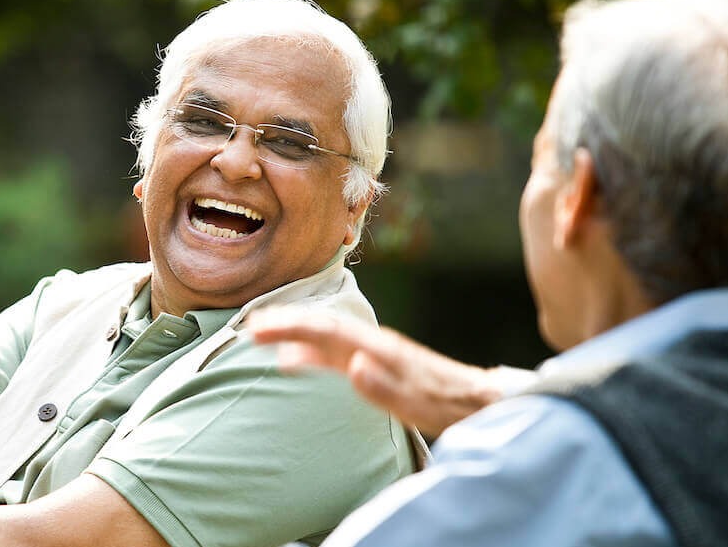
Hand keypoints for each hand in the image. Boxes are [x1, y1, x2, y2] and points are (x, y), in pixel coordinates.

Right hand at [247, 311, 502, 435]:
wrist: (477, 401)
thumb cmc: (448, 404)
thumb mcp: (419, 402)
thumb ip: (386, 387)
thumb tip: (353, 365)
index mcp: (379, 349)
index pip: (327, 330)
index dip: (291, 326)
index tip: (259, 328)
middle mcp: (373, 345)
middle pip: (322, 327)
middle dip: (285, 323)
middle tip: (249, 327)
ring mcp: (374, 354)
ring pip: (325, 338)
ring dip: (293, 334)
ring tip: (261, 337)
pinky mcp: (376, 366)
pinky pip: (333, 353)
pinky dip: (308, 351)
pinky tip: (294, 360)